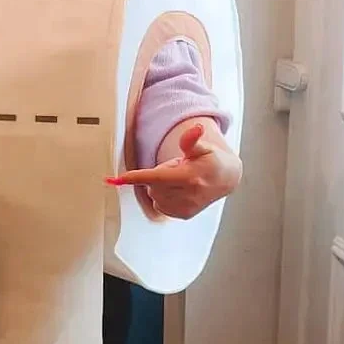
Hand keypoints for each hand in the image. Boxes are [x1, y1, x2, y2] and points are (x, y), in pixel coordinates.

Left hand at [107, 119, 241, 219]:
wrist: (226, 180)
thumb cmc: (212, 161)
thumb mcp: (203, 146)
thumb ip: (192, 139)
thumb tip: (196, 128)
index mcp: (191, 177)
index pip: (157, 177)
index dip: (136, 177)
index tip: (117, 179)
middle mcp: (188, 195)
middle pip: (153, 186)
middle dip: (158, 175)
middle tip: (176, 168)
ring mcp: (186, 208)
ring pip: (154, 196)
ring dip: (160, 187)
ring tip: (179, 180)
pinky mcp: (183, 215)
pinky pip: (159, 205)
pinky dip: (163, 197)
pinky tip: (178, 191)